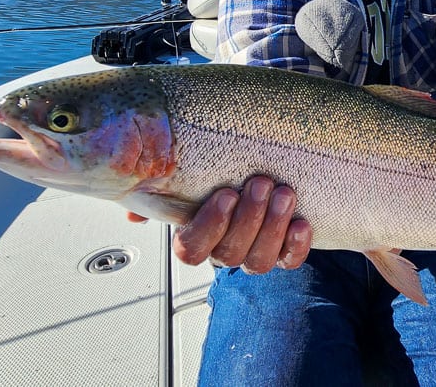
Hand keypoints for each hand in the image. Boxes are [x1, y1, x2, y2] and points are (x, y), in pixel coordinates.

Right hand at [126, 175, 311, 271]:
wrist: (256, 176)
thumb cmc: (217, 175)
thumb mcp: (184, 174)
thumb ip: (157, 184)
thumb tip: (133, 210)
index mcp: (195, 236)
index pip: (192, 249)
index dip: (210, 225)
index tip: (226, 194)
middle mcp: (224, 250)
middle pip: (229, 253)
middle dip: (248, 218)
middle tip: (260, 183)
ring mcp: (253, 254)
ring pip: (259, 261)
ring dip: (273, 226)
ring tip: (284, 193)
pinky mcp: (283, 253)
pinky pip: (289, 261)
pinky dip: (297, 244)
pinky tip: (301, 222)